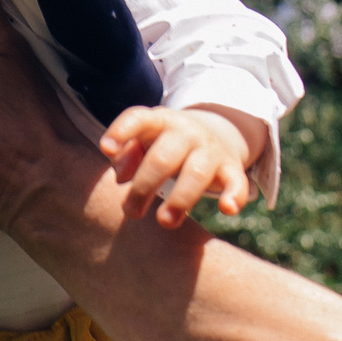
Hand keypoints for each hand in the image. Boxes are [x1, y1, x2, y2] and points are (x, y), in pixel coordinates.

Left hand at [101, 106, 263, 227]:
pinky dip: (235, 195)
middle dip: (144, 187)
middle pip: (163, 158)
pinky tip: (227, 209)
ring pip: (196, 173)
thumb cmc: (163, 144)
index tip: (105, 148)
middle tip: (130, 212)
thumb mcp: (142, 143)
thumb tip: (120, 177)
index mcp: (158, 121)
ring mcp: (210, 149)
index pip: (138, 119)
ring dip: (180, 199)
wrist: (213, 133)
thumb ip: (125, 156)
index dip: (121, 131)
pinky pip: (236, 181)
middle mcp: (186, 132)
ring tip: (164, 222)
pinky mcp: (231, 168)